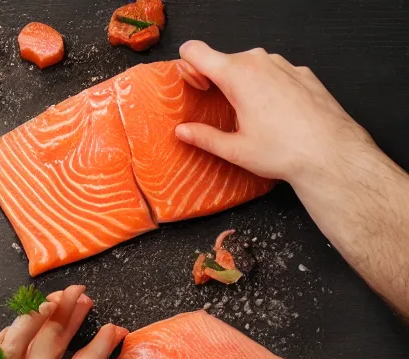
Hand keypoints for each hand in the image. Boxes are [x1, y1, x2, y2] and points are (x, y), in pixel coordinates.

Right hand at [176, 41, 372, 184]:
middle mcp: (260, 61)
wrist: (329, 152)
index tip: (197, 88)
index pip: (196, 51)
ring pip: (252, 66)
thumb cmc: (285, 151)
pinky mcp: (302, 72)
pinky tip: (278, 115)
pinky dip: (270, 88)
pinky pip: (276, 73)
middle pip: (225, 60)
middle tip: (225, 112)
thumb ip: (204, 137)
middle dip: (218, 81)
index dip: (189, 68)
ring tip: (255, 118)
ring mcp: (283, 64)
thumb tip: (184, 131)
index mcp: (237, 75)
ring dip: (246, 85)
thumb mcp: (236, 150)